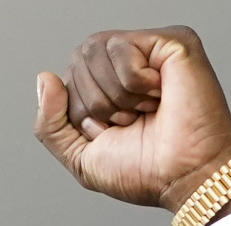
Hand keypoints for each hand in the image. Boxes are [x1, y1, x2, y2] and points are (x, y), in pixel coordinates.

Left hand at [35, 26, 230, 211]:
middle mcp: (127, 66)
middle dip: (98, 104)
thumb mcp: (82, 159)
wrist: (184, 179)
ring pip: (93, 51)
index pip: (67, 81)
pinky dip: (135, 83)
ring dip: (118, 96)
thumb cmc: (147, 174)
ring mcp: (149, 51)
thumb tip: (45, 78)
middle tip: (135, 122)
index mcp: (108, 89)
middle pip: (76, 61)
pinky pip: (121, 48)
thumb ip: (50, 125)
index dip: (83, 115)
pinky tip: (161, 96)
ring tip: (149, 110)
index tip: (116, 134)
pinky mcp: (170, 42)